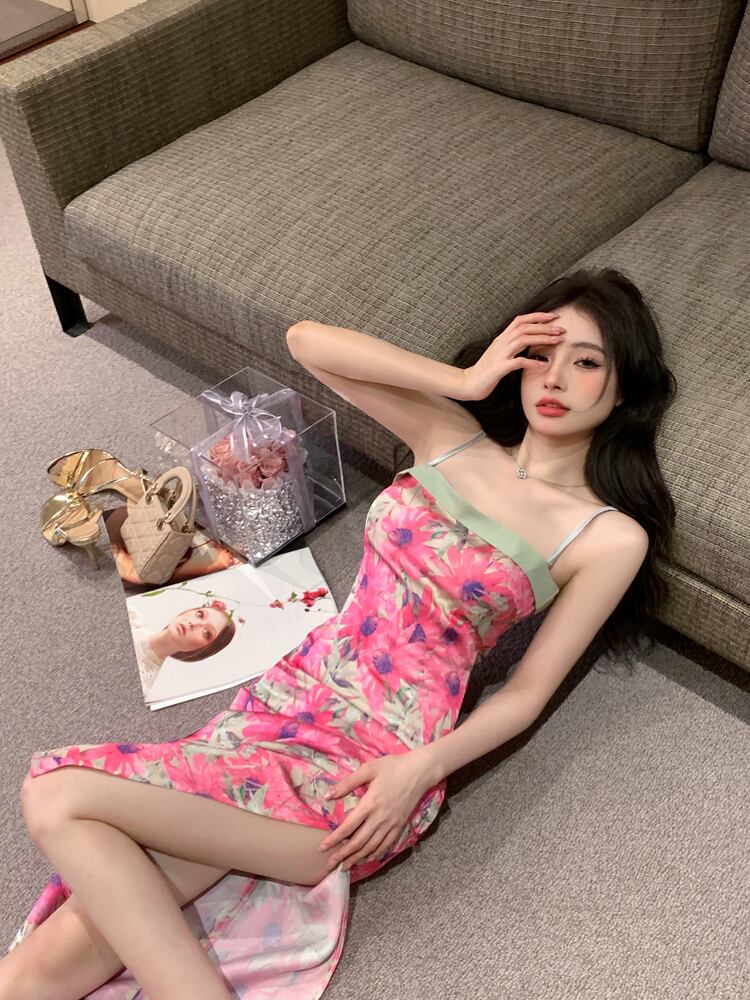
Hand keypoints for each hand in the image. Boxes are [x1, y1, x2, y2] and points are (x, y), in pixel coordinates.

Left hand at [318, 750, 436, 870]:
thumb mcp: (368, 769)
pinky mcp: (400, 826)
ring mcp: (391, 824)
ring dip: (357, 859)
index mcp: (370, 803)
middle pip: (358, 842)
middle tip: (330, 865)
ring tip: (345, 867)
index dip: (334, 839)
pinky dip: (375, 854)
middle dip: (343, 855)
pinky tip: (367, 859)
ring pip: (372, 847)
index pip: (348, 827)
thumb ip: (348, 783)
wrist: (420, 771)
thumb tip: (328, 796)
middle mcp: (380, 818)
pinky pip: (386, 845)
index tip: (322, 848)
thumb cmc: (393, 767)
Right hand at [458, 312, 564, 400]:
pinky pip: (518, 362)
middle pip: (524, 328)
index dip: (538, 316)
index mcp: (502, 338)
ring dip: (542, 339)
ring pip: (523, 340)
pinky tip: (543, 364)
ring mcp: (500, 355)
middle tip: (561, 329)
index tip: (554, 317)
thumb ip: (512, 346)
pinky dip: (532, 361)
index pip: (520, 320)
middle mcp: (501, 343)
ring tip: (557, 341)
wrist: (468, 383)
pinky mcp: (499, 368)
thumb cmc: (486, 370)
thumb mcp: (500, 353)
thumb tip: (529, 341)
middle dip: (545, 327)